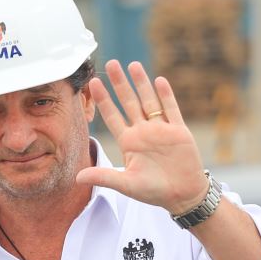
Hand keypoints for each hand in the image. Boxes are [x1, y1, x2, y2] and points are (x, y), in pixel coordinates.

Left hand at [77, 60, 210, 216]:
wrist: (183, 195)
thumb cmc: (154, 191)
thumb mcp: (126, 185)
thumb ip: (104, 177)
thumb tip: (78, 178)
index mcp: (129, 142)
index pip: (112, 116)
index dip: (103, 100)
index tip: (93, 83)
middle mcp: (143, 132)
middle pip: (129, 102)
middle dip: (120, 84)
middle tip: (111, 64)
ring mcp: (161, 130)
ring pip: (149, 101)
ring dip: (141, 83)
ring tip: (132, 65)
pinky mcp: (179, 131)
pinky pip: (171, 110)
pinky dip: (165, 95)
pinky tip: (159, 80)